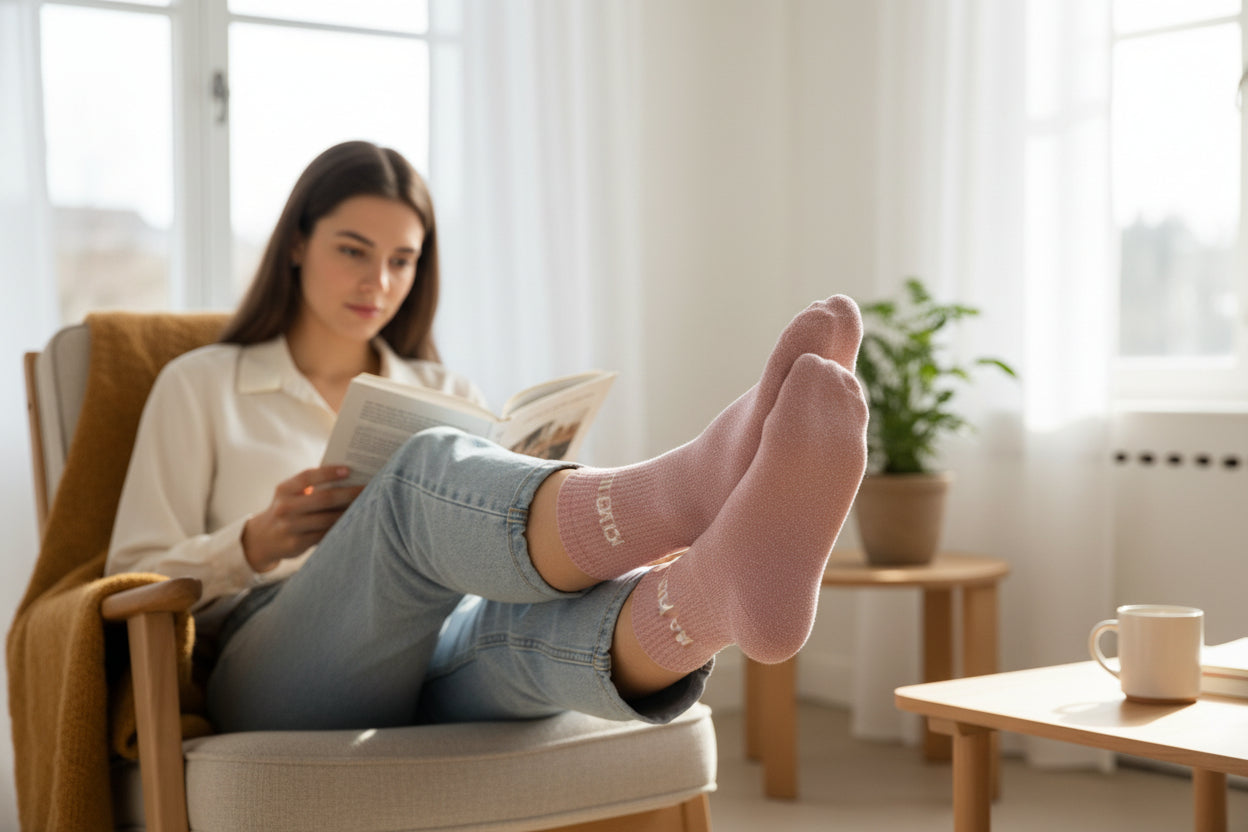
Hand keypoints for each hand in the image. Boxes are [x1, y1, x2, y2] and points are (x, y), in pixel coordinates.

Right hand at [242, 466, 363, 572]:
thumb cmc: (287, 509)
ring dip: (349, 512)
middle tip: (368, 488)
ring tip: (367, 505)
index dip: (328, 473)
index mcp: (284, 490)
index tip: (348, 470)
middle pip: (323, 499)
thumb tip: (349, 477)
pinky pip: (325, 534)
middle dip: (349, 493)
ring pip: (327, 519)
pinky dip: (341, 527)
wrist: (262, 539)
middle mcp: (285, 507)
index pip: (307, 477)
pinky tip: (355, 521)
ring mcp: (290, 527)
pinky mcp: (296, 544)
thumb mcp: (290, 495)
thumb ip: (311, 487)